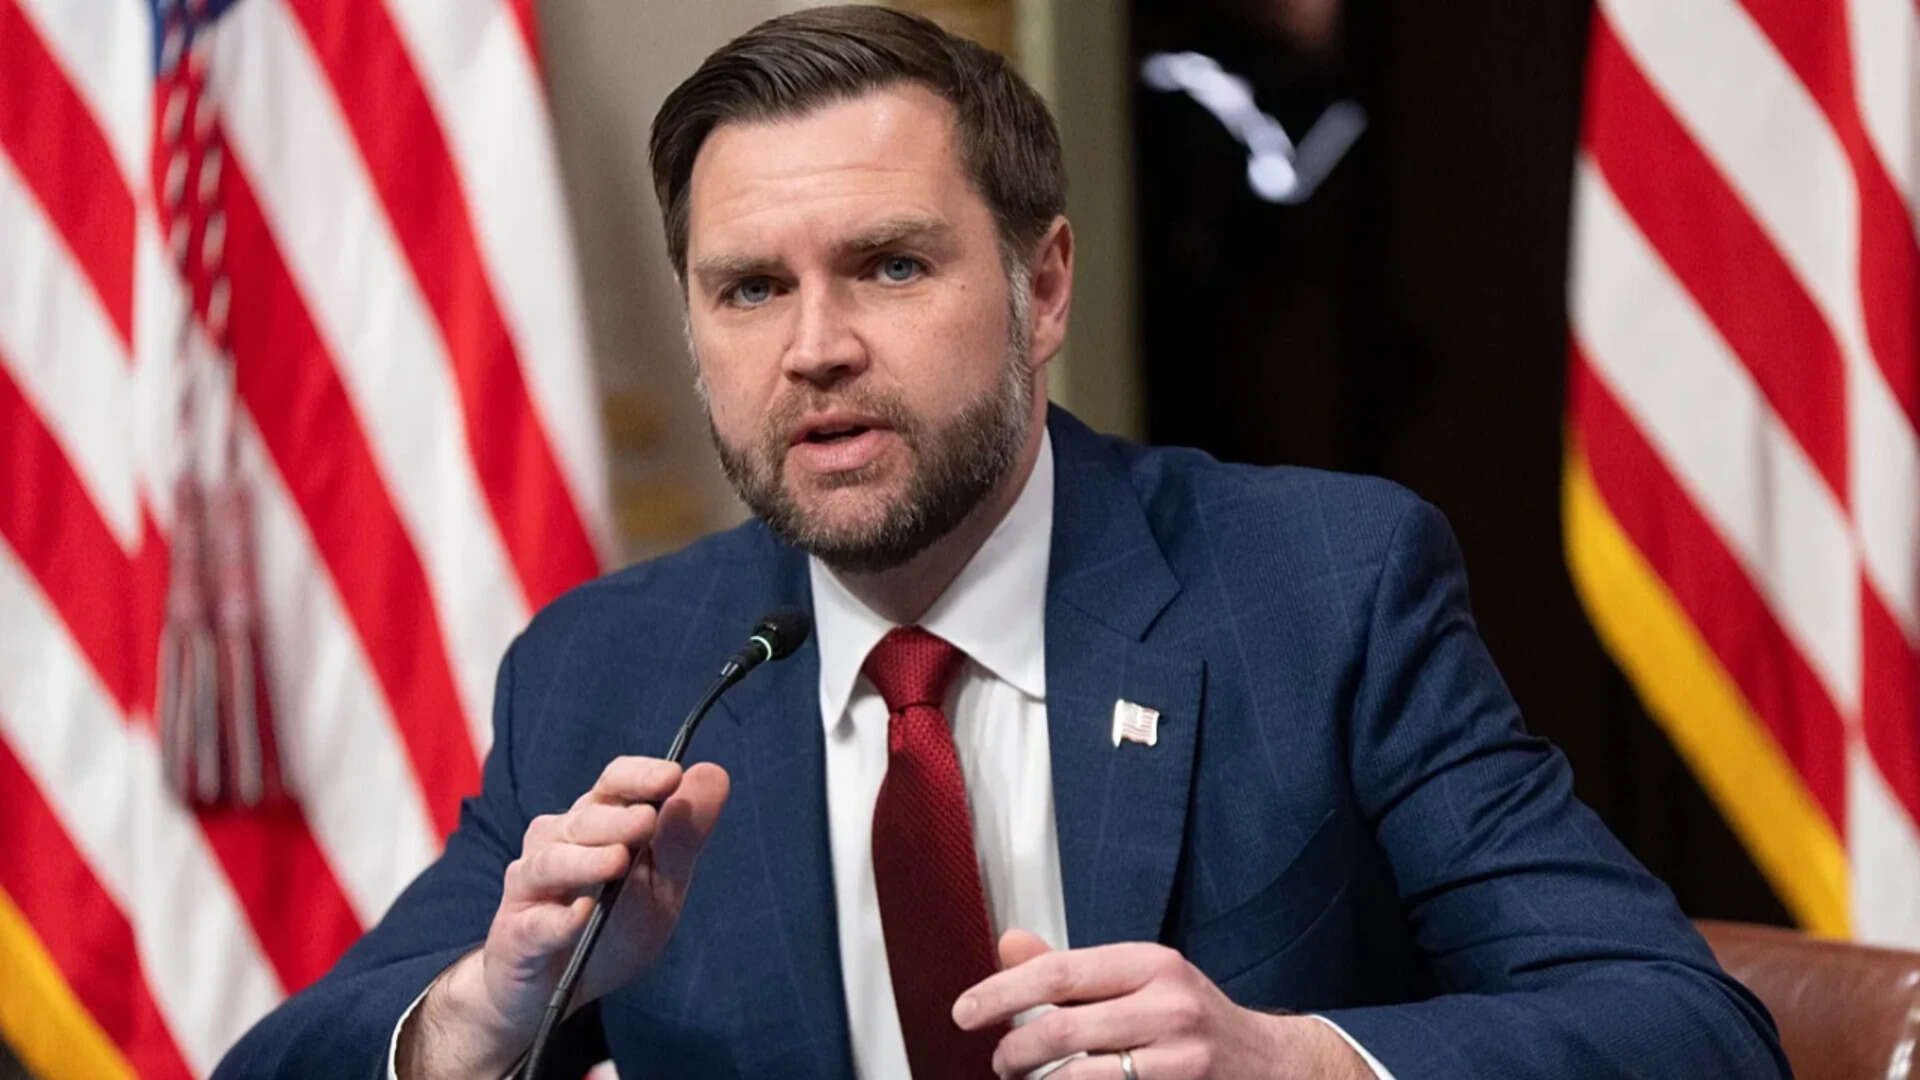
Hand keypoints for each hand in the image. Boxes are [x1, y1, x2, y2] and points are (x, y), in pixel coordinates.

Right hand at [398, 758, 728, 1077]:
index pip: (614, 783)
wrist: (555, 992)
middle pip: (584, 819)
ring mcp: (531, 886)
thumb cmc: (612, 927)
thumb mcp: (662, 884)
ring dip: (586, 860)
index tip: (672, 776)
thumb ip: (684, 835)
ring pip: (552, 862)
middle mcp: (556, 842)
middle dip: (617, 819)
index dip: (639, 776)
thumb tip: (713, 773)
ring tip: (618, 861)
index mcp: (597, 822)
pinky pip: (536, 923)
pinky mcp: (516, 934)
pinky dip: (559, 920)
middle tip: (648, 821)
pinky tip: (582, 916)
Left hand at [954, 931, 1372, 1079]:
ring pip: (1078, 1078)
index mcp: (1151, 964)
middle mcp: (1169, 1006)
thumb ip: (1071, 970)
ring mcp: (1181, 1059)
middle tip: (999, 1061)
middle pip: (1061, 1032)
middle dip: (1013, 1052)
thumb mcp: (1138, 979)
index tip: (964, 1013)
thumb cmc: (1189, 1018)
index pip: (1059, 974)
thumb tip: (1007, 944)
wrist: (1269, 1064)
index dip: (1001, 994)